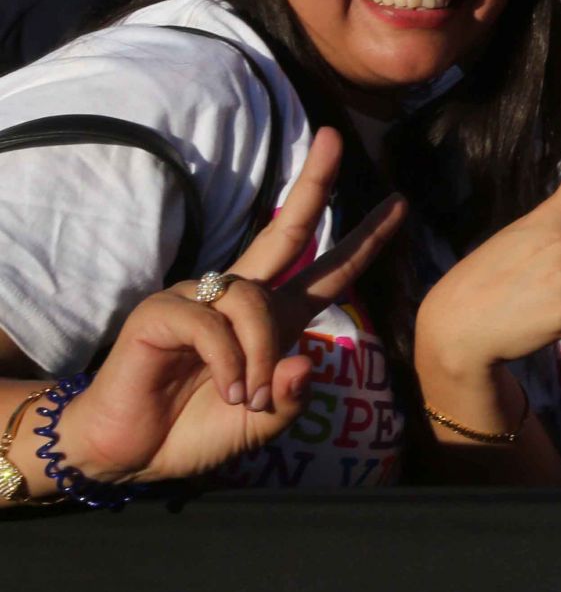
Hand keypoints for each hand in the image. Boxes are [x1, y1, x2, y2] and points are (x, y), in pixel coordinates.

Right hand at [52, 130, 404, 485]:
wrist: (131, 453)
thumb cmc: (195, 432)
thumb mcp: (263, 424)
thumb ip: (292, 400)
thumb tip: (308, 363)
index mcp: (272, 318)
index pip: (327, 271)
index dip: (364, 240)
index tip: (399, 205)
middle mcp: (239, 298)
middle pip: (286, 231)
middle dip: (313, 184)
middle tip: (335, 138)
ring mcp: (198, 299)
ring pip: (253, 301)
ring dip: (259, 352)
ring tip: (247, 397)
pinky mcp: (162, 313)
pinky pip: (210, 324)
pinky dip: (227, 361)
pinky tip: (226, 389)